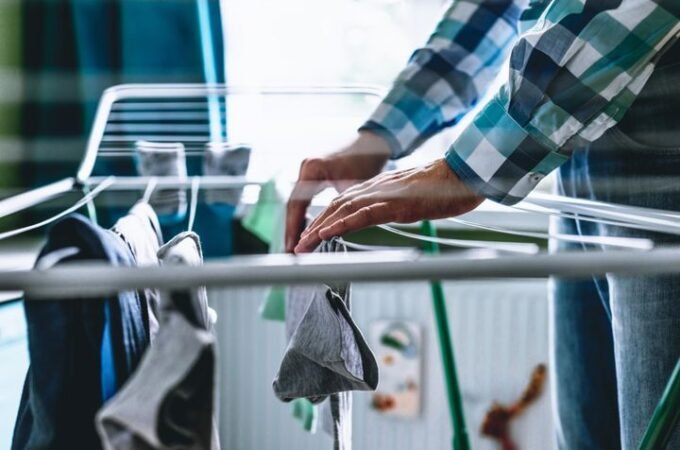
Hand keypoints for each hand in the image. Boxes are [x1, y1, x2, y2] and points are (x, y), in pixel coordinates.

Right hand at [285, 131, 390, 251]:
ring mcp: (307, 170)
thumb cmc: (367, 160)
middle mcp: (305, 168)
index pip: (297, 204)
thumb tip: (335, 231)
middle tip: (291, 251)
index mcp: (313, 170)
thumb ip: (343, 208)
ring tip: (296, 245)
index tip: (294, 246)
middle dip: (293, 229)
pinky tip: (306, 229)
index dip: (295, 228)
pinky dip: (304, 214)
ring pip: (297, 202)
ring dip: (297, 223)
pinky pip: (304, 197)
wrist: (372, 141)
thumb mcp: (354, 188)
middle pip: (293, 204)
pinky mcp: (312, 173)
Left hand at [294, 158, 483, 252]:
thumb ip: (396, 204)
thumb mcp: (414, 197)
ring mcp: (385, 195)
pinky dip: (342, 224)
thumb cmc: (445, 187)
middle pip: (336, 207)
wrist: (464, 172)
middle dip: (314, 226)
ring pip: (343, 210)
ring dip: (320, 228)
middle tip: (298, 246)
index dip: (324, 219)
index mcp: (379, 188)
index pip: (343, 203)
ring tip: (304, 245)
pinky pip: (363, 214)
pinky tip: (327, 234)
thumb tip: (391, 213)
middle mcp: (376, 189)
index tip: (310, 236)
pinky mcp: (396, 204)